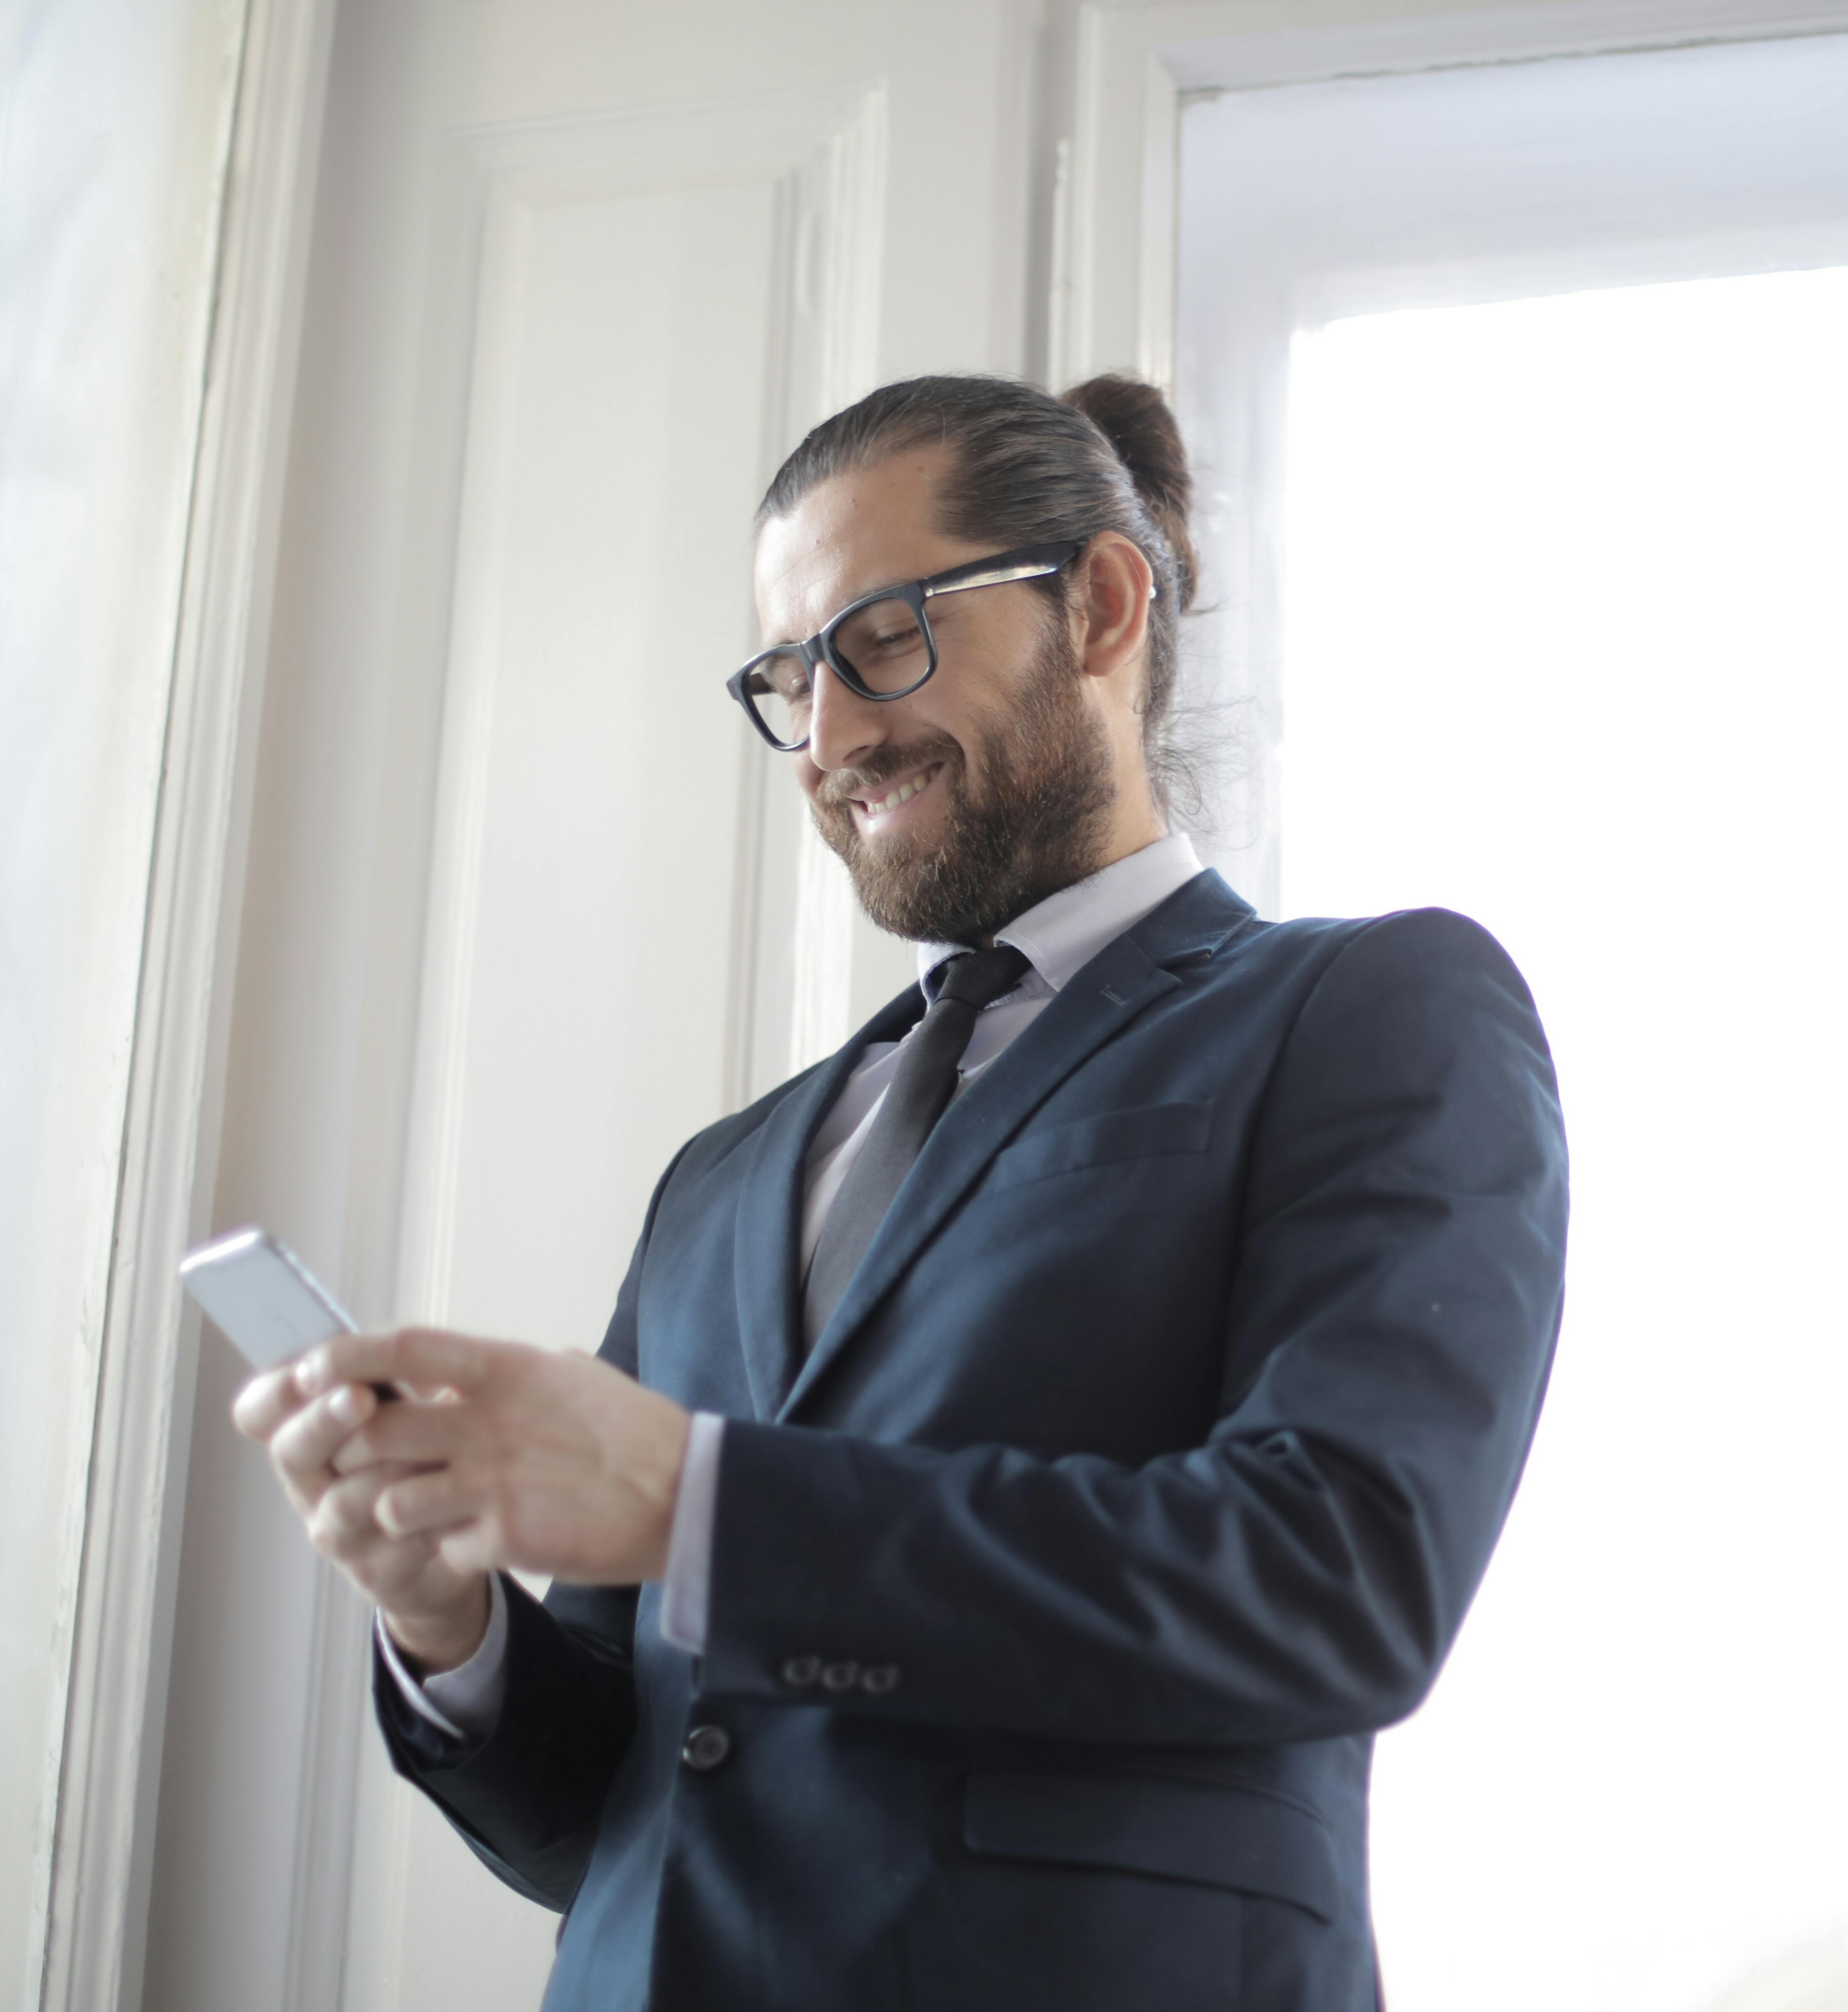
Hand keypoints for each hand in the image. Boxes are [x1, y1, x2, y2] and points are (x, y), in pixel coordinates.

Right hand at [232, 1363, 490, 1671]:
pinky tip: (459, 1488)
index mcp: (307, 1434)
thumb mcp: (406, 1403)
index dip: (275, 1391)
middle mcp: (309, 1487)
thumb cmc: (428, 1450)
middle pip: (292, 1452)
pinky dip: (431, 1509)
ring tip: (431, 1443)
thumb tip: (377, 1341)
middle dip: (326, 1419)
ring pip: (347, 1499)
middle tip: (360, 1395)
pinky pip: (400, 1538)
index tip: (308, 1369)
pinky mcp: (380, 1573)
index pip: (258, 1412)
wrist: (466, 1531)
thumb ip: (384, 1373)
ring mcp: (339, 1535)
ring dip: (391, 1465)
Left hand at [305, 1328, 690, 1587]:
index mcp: (506, 1369)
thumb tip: (474, 1371)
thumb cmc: (634, 1432)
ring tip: (415, 1517)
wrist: (685, 1495)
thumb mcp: (572, 1375)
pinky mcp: (505, 1537)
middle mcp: (491, 1420)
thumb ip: (514, 1372)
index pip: (404, 1348)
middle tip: (352, 1467)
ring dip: (391, 1512)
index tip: (311, 1366)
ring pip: (391, 1499)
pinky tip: (474, 1546)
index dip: (347, 1356)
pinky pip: (439, 1549)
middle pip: (376, 1430)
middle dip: (350, 1453)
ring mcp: (495, 1481)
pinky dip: (445, 1553)